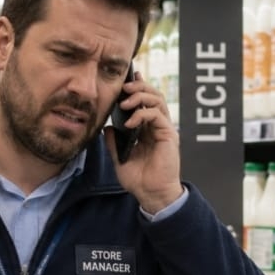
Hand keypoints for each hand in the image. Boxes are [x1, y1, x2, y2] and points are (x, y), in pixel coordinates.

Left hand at [104, 73, 182, 213]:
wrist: (151, 194)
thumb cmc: (138, 179)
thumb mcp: (119, 158)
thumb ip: (114, 142)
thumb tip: (106, 128)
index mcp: (147, 128)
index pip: (145, 102)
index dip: (137, 88)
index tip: (125, 80)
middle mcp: (157, 126)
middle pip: (153, 95)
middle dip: (139, 86)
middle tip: (124, 86)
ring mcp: (164, 129)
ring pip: (157, 100)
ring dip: (141, 96)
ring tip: (126, 101)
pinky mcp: (168, 135)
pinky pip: (157, 115)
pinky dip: (143, 114)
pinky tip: (130, 121)